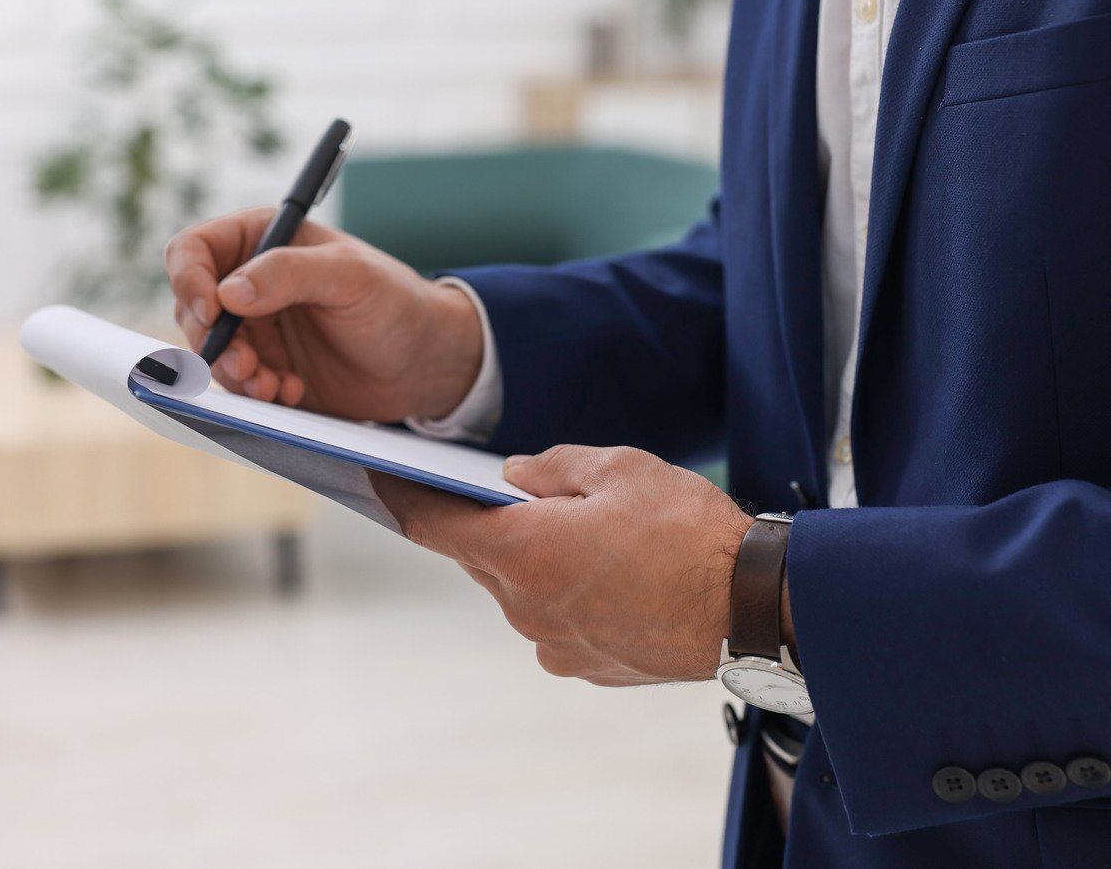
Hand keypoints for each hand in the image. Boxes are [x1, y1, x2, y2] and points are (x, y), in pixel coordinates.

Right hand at [165, 207, 482, 419]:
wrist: (426, 363)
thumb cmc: (396, 302)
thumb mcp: (349, 277)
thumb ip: (288, 275)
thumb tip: (228, 292)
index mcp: (261, 240)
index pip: (194, 250)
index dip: (190, 280)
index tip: (212, 313)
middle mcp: (249, 282)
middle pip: (193, 308)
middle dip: (213, 341)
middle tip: (248, 366)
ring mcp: (255, 329)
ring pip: (211, 352)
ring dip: (234, 374)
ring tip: (273, 387)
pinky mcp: (266, 370)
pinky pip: (237, 384)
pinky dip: (256, 393)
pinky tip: (292, 393)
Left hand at [372, 444, 753, 684]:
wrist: (757, 610)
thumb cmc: (689, 531)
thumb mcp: (618, 468)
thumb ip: (550, 469)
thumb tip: (509, 479)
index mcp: (520, 554)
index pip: (431, 526)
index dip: (400, 498)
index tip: (378, 478)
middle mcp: (524, 608)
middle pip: (481, 559)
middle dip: (490, 526)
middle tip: (510, 495)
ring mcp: (554, 645)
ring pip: (522, 591)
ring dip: (537, 563)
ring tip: (587, 534)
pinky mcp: (587, 667)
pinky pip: (557, 622)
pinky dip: (569, 596)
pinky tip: (613, 576)